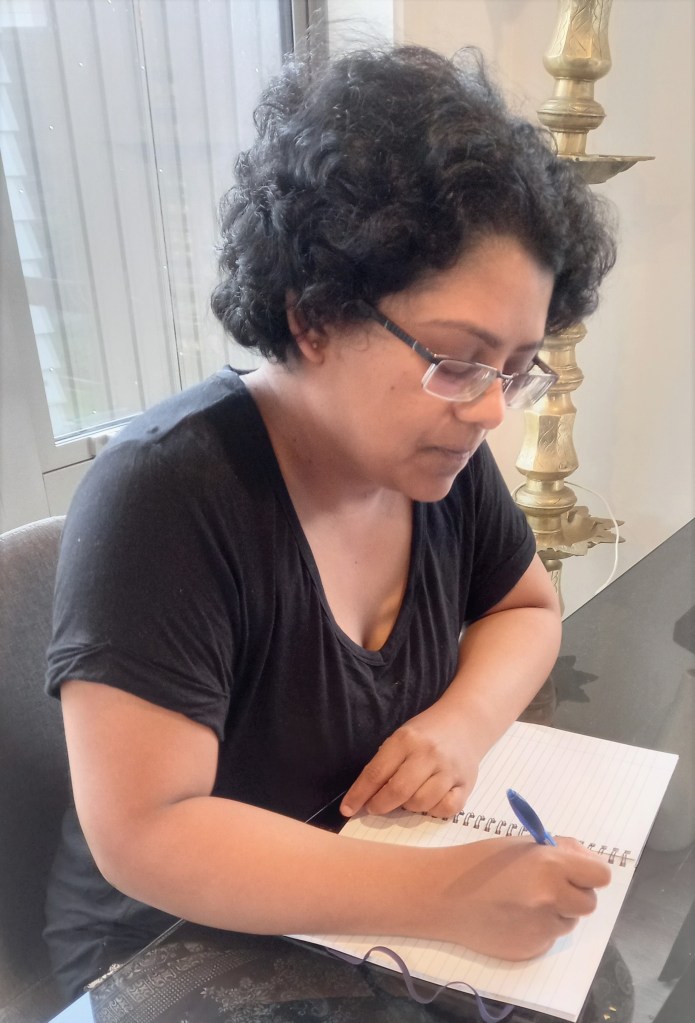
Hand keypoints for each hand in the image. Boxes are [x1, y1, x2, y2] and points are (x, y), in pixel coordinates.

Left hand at [341, 707, 480, 818]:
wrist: (465, 721)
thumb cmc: (426, 732)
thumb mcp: (401, 737)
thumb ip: (385, 763)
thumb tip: (364, 796)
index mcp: (406, 739)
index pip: (376, 772)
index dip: (359, 794)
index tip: (347, 809)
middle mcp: (428, 754)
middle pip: (398, 791)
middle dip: (380, 805)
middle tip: (375, 807)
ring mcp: (449, 770)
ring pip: (421, 803)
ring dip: (408, 807)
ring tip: (407, 798)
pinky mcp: (467, 784)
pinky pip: (446, 809)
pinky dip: (434, 811)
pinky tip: (430, 801)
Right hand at [437, 836, 612, 959]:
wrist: (443, 895)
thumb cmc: (480, 861)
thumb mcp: (521, 844)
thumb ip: (559, 850)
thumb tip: (586, 860)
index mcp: (550, 865)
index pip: (601, 874)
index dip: (590, 872)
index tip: (577, 871)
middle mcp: (552, 898)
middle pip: (589, 902)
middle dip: (573, 893)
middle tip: (548, 885)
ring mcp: (542, 927)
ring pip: (569, 921)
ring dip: (555, 912)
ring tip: (522, 900)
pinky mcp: (532, 949)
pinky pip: (549, 937)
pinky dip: (538, 927)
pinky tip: (512, 917)